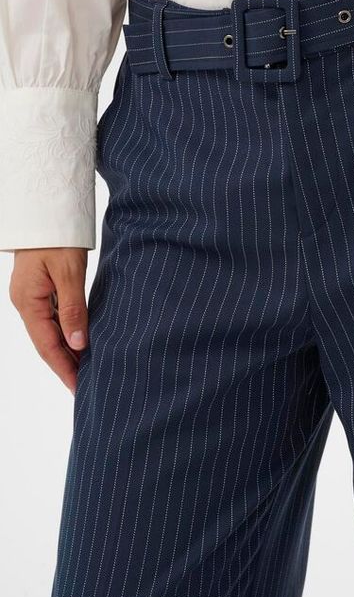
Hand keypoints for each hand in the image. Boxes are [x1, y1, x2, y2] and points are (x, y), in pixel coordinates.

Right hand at [9, 248, 88, 394]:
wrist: (46, 208)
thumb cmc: (57, 235)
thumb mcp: (69, 272)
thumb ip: (73, 308)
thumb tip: (78, 344)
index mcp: (28, 301)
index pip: (47, 345)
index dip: (63, 369)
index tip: (79, 388)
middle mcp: (25, 303)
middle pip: (46, 343)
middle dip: (65, 366)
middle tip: (85, 387)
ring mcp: (31, 296)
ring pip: (49, 332)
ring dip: (66, 352)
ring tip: (85, 371)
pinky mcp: (40, 289)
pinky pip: (52, 318)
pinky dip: (66, 333)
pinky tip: (80, 343)